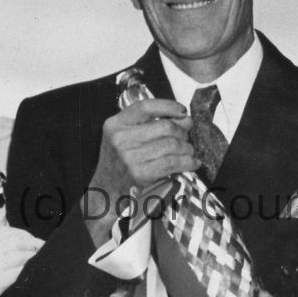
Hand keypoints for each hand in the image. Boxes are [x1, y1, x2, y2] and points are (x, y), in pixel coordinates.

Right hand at [0, 227, 43, 296]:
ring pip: (24, 255)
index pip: (7, 231)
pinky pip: (22, 271)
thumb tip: (2, 246)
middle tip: (42, 248)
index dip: (22, 234)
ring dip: (36, 256)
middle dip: (34, 243)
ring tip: (43, 259)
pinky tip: (35, 272)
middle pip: (19, 240)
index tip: (29, 239)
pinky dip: (31, 269)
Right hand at [86, 99, 196, 245]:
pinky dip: (187, 163)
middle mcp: (120, 138)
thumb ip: (150, 125)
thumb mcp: (125, 137)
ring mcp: (128, 156)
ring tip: (188, 152)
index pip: (145, 106)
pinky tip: (192, 163)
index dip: (168, 106)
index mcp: (115, 124)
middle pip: (165, 126)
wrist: (105, 190)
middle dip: (182, 132)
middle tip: (187, 139)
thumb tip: (185, 119)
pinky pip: (172, 163)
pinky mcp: (139, 173)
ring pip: (171, 144)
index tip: (182, 112)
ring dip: (186, 149)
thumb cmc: (118, 163)